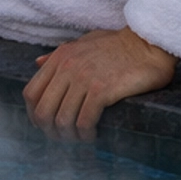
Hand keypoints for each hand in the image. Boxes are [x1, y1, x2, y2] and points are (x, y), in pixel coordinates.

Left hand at [23, 25, 176, 141]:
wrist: (149, 42)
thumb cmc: (119, 44)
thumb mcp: (85, 42)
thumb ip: (60, 54)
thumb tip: (37, 63)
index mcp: (61, 57)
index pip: (31, 94)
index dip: (34, 115)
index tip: (47, 125)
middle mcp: (68, 67)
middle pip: (43, 112)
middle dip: (51, 131)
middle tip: (65, 137)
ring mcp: (84, 78)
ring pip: (62, 120)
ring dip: (69, 136)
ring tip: (81, 137)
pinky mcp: (102, 89)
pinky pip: (84, 121)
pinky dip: (86, 134)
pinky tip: (94, 134)